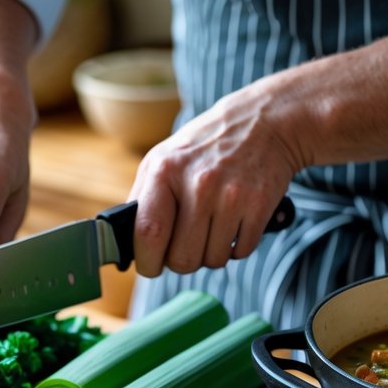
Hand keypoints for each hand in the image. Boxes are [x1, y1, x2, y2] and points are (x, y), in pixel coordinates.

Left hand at [129, 78, 308, 276]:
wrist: (262, 122)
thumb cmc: (204, 148)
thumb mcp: (163, 160)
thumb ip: (142, 201)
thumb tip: (125, 247)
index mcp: (165, 171)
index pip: (148, 233)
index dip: (147, 261)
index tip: (150, 265)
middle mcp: (198, 183)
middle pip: (182, 258)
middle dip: (182, 260)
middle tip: (187, 243)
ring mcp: (231, 195)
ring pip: (213, 260)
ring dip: (211, 253)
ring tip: (213, 226)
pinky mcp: (259, 205)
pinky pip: (241, 252)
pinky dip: (236, 246)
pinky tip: (234, 223)